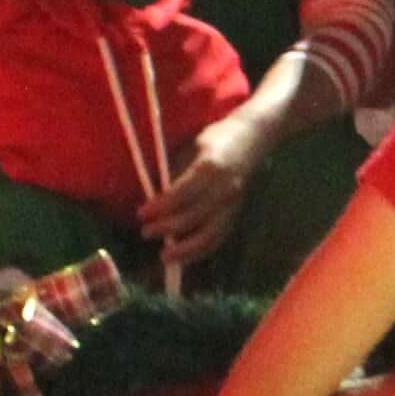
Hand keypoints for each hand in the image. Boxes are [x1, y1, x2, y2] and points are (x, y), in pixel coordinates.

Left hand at [139, 103, 274, 266]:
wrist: (252, 138)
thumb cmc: (215, 139)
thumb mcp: (191, 148)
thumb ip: (176, 173)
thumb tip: (154, 198)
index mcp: (210, 168)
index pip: (181, 194)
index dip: (160, 207)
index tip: (141, 213)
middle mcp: (224, 189)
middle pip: (193, 217)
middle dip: (167, 228)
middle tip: (146, 232)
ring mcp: (234, 204)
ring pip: (209, 235)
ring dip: (185, 250)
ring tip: (165, 257)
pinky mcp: (238, 213)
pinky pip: (219, 238)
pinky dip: (201, 250)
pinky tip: (185, 256)